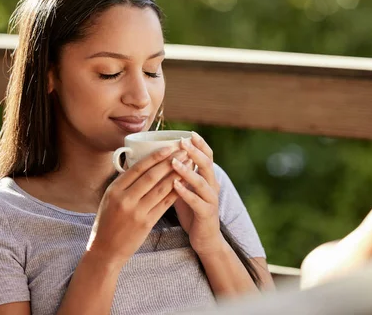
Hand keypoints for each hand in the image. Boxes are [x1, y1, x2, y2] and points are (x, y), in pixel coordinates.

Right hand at [86, 147, 187, 266]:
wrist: (105, 250)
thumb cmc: (107, 221)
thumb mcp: (109, 198)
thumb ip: (124, 183)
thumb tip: (142, 163)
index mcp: (114, 189)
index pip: (138, 168)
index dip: (156, 156)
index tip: (169, 146)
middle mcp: (125, 199)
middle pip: (152, 176)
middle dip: (170, 161)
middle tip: (184, 150)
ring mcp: (136, 212)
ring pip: (161, 188)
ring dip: (177, 174)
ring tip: (189, 164)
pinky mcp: (146, 223)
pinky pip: (164, 204)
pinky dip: (176, 192)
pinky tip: (185, 183)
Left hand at [171, 132, 223, 254]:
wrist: (205, 239)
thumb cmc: (192, 212)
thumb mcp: (185, 189)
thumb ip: (177, 175)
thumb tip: (158, 160)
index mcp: (208, 178)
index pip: (207, 156)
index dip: (200, 144)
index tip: (189, 133)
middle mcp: (212, 186)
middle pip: (207, 164)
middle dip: (195, 151)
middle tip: (183, 142)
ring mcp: (211, 200)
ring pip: (202, 182)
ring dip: (188, 171)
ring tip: (174, 161)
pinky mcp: (207, 213)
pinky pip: (197, 201)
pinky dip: (186, 192)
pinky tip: (175, 185)